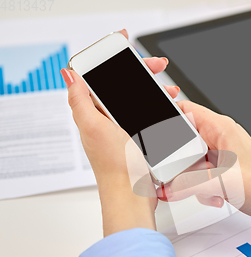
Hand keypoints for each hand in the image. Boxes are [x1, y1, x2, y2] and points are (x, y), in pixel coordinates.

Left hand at [61, 29, 180, 236]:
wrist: (134, 196)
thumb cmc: (117, 168)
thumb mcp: (96, 129)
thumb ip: (80, 101)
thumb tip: (69, 75)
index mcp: (94, 114)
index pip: (101, 78)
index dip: (116, 62)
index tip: (132, 54)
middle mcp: (106, 120)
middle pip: (122, 86)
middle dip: (141, 73)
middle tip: (158, 67)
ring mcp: (123, 129)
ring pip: (138, 99)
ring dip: (154, 90)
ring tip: (169, 90)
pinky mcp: (138, 139)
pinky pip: (148, 115)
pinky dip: (159, 107)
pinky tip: (170, 108)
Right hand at [157, 102, 250, 233]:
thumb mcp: (221, 182)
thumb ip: (188, 182)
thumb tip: (167, 186)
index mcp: (221, 129)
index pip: (184, 110)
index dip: (165, 117)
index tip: (149, 129)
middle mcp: (221, 140)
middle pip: (182, 141)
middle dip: (175, 161)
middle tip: (170, 174)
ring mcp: (222, 157)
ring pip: (189, 162)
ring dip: (188, 179)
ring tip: (200, 190)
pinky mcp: (224, 173)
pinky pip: (199, 176)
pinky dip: (199, 188)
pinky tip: (213, 198)